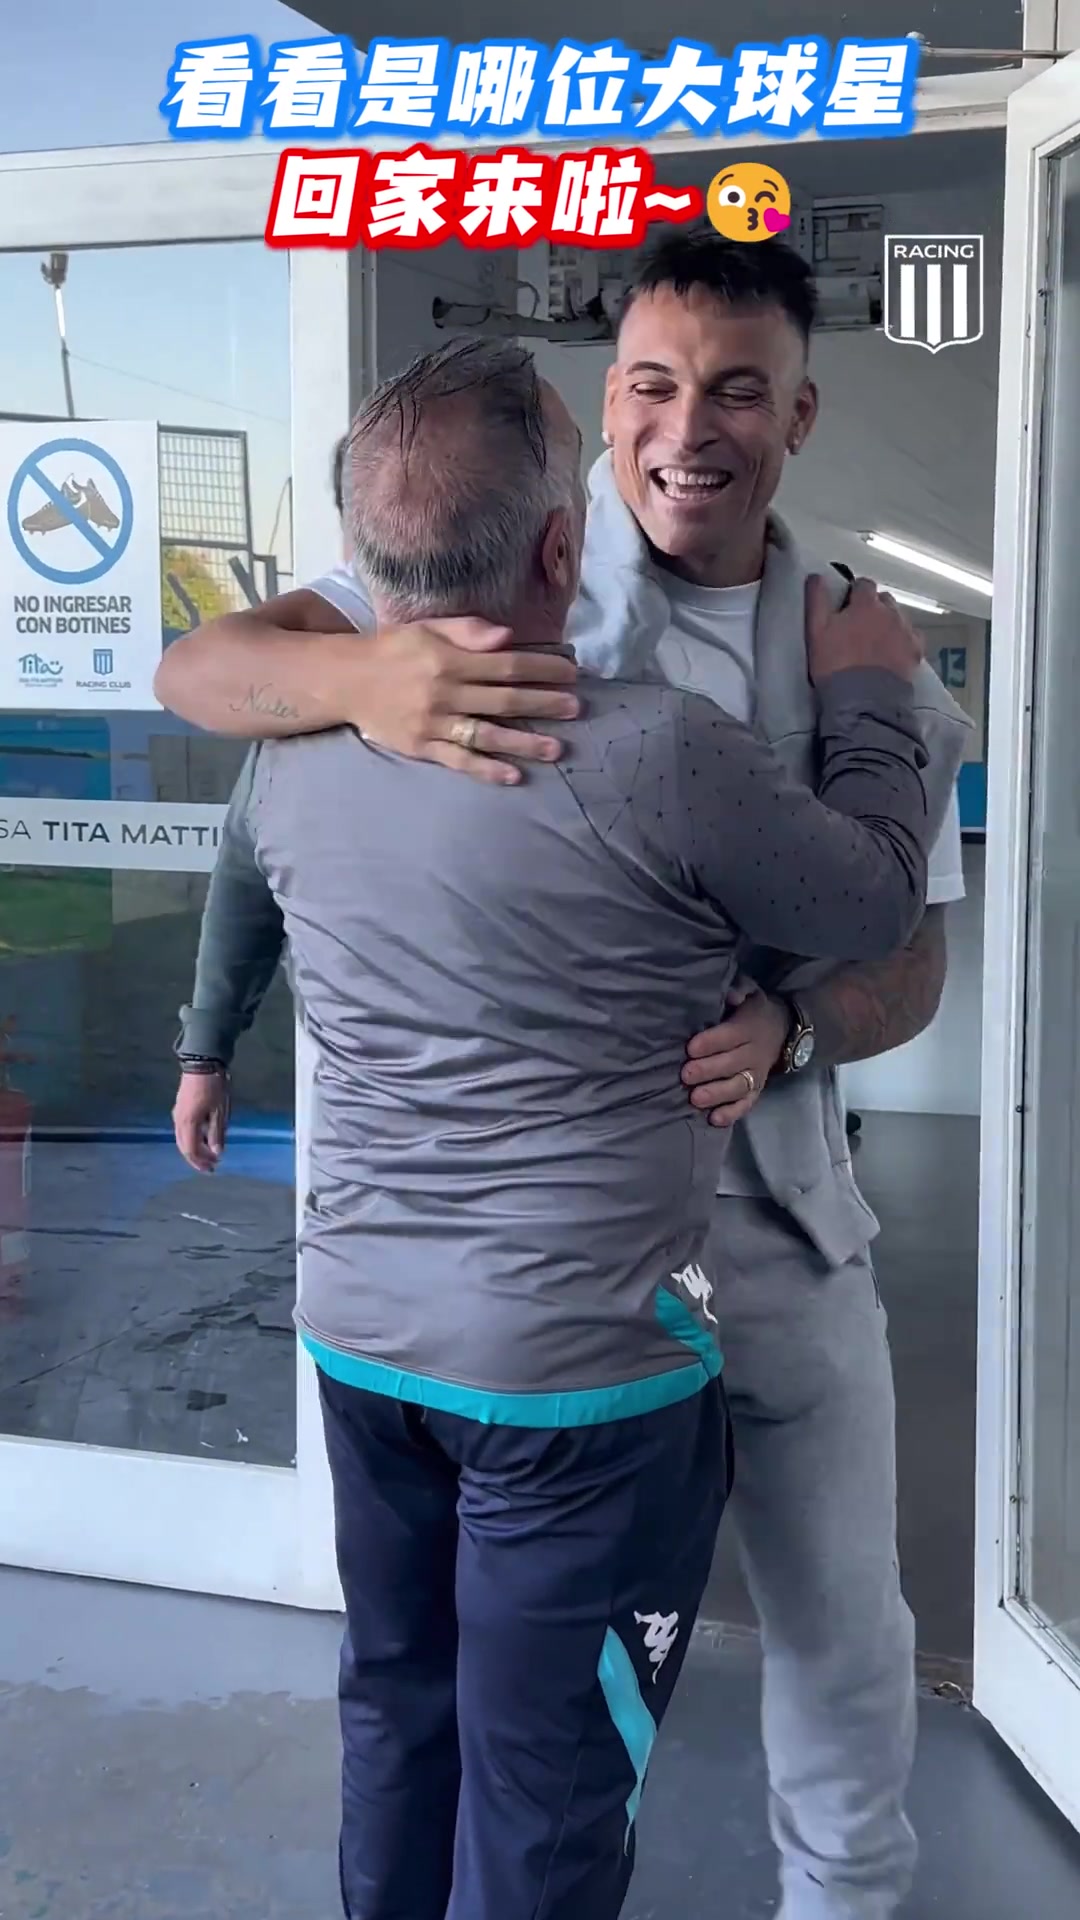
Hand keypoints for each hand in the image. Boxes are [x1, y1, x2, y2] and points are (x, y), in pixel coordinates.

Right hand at [173, 1070, 229, 1172]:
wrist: (202, 1063)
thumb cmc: (214, 1087)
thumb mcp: (219, 1111)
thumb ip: (216, 1134)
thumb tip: (216, 1153)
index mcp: (188, 1123)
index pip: (191, 1150)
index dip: (202, 1161)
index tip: (214, 1167)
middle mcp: (178, 1121)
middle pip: (184, 1147)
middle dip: (197, 1159)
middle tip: (211, 1166)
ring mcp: (177, 1114)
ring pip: (182, 1139)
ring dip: (194, 1149)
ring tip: (208, 1155)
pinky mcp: (180, 1108)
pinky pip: (183, 1130)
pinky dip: (192, 1139)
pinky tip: (203, 1139)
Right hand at [358, 619, 580, 784]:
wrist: (343, 680)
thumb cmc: (392, 649)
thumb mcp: (427, 628)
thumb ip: (467, 631)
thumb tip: (507, 638)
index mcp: (449, 659)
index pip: (507, 665)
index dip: (542, 670)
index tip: (571, 674)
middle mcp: (444, 691)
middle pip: (504, 700)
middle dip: (544, 704)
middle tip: (576, 709)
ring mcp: (433, 722)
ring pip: (487, 734)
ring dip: (524, 742)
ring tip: (556, 749)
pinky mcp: (420, 746)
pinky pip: (458, 760)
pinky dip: (486, 769)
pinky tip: (513, 775)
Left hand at [682, 979, 789, 1127]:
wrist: (781, 1029)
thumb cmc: (751, 1010)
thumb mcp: (748, 992)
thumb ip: (738, 990)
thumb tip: (729, 994)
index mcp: (749, 1027)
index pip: (731, 1036)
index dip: (711, 1042)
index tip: (691, 1048)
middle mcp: (754, 1053)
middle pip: (732, 1064)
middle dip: (708, 1070)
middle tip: (686, 1074)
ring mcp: (756, 1074)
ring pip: (738, 1087)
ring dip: (717, 1094)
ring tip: (696, 1099)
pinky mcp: (756, 1091)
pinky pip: (747, 1104)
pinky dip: (732, 1113)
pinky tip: (715, 1120)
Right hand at [806, 574, 922, 685]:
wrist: (863, 700)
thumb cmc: (835, 664)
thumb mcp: (816, 631)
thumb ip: (817, 600)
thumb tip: (816, 575)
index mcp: (865, 604)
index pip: (863, 585)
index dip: (855, 593)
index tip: (847, 606)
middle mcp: (890, 612)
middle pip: (884, 600)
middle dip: (874, 608)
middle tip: (860, 626)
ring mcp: (906, 631)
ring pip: (899, 617)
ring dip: (889, 623)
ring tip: (877, 642)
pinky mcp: (916, 651)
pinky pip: (912, 637)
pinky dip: (904, 640)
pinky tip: (894, 652)